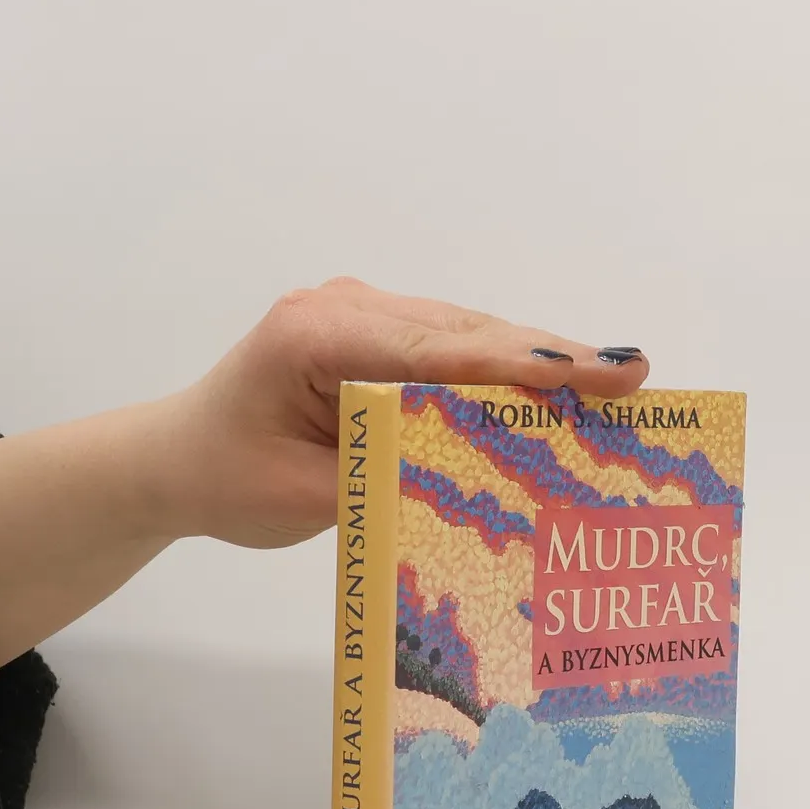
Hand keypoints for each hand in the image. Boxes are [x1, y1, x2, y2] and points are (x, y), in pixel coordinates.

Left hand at [0, 281, 649, 680]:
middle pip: (467, 332)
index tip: (596, 372)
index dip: (524, 364)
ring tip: (617, 380)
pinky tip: (562, 387)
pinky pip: (454, 347)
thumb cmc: (226, 478)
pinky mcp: (380, 334)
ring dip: (539, 360)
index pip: (439, 352)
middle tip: (634, 375)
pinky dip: (506, 369)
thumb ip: (388, 481)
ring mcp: (364, 314)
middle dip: (552, 356)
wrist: (175, 456)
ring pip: (469, 334)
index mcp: (315, 336)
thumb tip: (478, 478)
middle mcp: (345, 309)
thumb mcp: (304, 499)